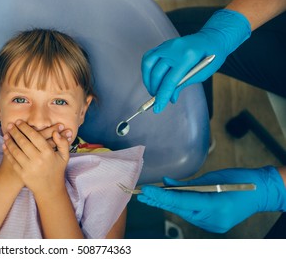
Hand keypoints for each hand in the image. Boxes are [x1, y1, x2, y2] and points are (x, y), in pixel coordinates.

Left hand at [3, 121, 69, 195]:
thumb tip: (56, 132)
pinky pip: (13, 161)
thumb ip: (63, 143)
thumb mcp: (64, 156)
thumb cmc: (57, 170)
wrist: (50, 189)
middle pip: (23, 142)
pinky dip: (7, 152)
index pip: (34, 136)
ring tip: (6, 134)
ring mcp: (29, 168)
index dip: (25, 128)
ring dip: (9, 141)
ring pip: (16, 151)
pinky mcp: (22, 174)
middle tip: (10, 125)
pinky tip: (5, 145)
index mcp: (48, 153)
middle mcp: (38, 160)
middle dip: (15, 132)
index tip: (19, 122)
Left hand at [137, 166, 285, 232]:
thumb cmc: (239, 180)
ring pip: (184, 213)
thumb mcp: (211, 178)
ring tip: (150, 197)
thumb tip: (167, 183)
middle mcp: (212, 219)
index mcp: (213, 205)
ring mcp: (214, 225)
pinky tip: (168, 200)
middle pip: (179, 209)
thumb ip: (188, 184)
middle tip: (141, 195)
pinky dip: (182, 206)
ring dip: (168, 204)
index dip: (161, 196)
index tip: (145, 190)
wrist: (261, 192)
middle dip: (160, 201)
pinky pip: (193, 215)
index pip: (180, 201)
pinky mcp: (214, 225)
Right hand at [141, 9, 250, 112]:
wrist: (213, 38)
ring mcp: (167, 45)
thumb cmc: (211, 56)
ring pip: (148, 63)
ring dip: (148, 79)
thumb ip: (184, 84)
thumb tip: (170, 98)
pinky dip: (147, 69)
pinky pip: (149, 57)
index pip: (170, 81)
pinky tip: (151, 77)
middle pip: (157, 73)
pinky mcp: (163, 44)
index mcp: (188, 57)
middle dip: (155, 90)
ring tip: (153, 89)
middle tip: (157, 99)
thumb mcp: (202, 74)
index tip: (157, 108)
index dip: (162, 96)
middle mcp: (174, 49)